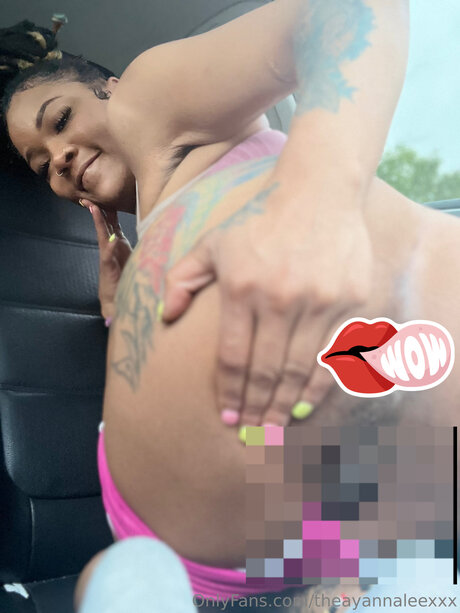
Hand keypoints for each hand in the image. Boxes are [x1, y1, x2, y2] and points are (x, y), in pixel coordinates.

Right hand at [84, 201, 132, 320]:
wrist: (117, 297)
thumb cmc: (125, 274)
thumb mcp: (132, 253)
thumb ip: (132, 241)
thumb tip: (144, 227)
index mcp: (117, 241)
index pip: (111, 221)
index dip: (108, 208)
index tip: (107, 194)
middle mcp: (110, 246)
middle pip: (103, 224)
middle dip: (97, 210)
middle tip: (91, 196)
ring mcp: (108, 256)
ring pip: (102, 236)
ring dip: (98, 223)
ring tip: (95, 209)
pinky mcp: (108, 267)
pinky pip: (108, 256)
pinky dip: (110, 248)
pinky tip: (111, 241)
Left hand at [162, 181, 372, 426]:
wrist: (318, 191)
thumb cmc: (260, 218)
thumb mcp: (212, 242)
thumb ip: (183, 279)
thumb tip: (163, 315)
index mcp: (241, 289)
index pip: (232, 358)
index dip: (230, 395)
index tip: (228, 422)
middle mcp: (279, 300)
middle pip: (265, 372)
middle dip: (256, 410)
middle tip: (252, 439)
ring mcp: (318, 302)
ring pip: (300, 370)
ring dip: (286, 406)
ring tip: (276, 430)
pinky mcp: (349, 301)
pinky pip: (334, 354)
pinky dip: (321, 385)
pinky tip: (309, 406)